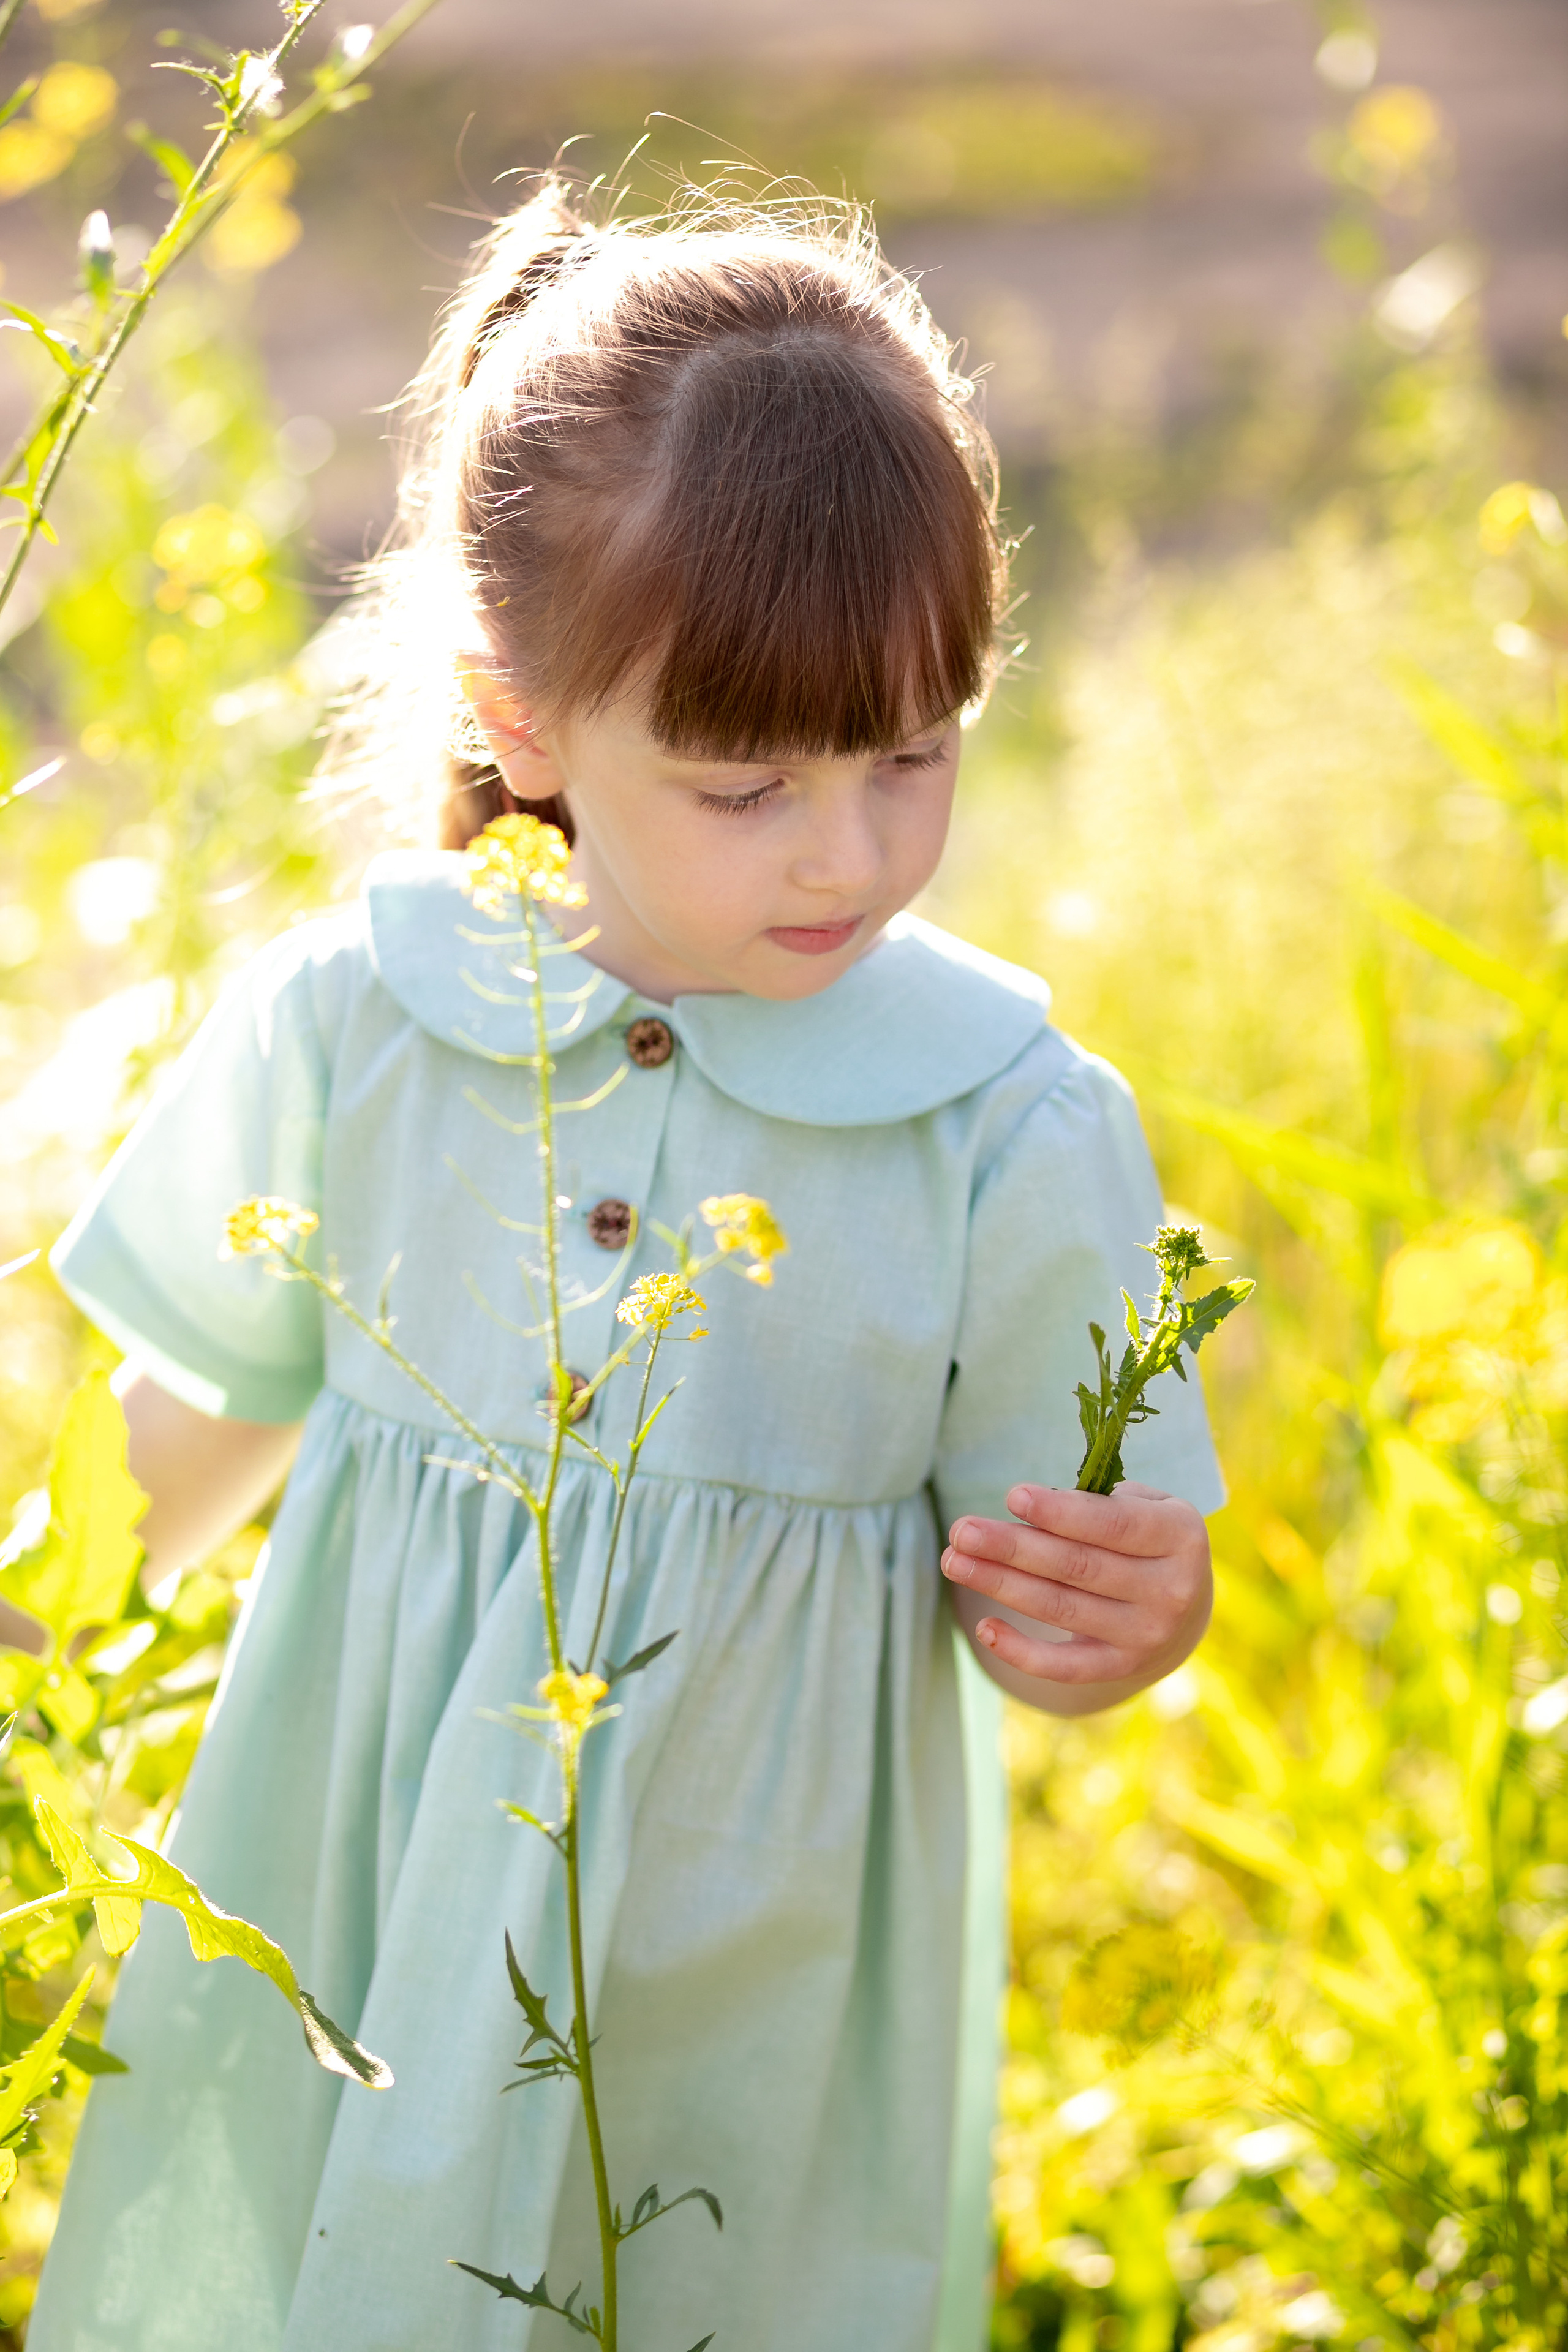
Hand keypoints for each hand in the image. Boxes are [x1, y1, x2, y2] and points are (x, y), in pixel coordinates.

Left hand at [942, 1481, 1211, 1693]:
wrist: (1183, 1608)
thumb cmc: (1146, 1539)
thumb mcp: (1143, 1506)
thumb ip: (1097, 1502)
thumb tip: (1035, 1504)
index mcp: (1182, 1537)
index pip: (1112, 1525)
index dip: (1060, 1512)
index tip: (1011, 1497)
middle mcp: (1171, 1591)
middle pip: (1076, 1566)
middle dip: (1012, 1547)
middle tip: (962, 1531)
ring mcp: (1146, 1635)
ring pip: (1060, 1607)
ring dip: (1000, 1584)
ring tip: (954, 1562)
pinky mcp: (1121, 1668)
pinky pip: (1064, 1666)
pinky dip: (1020, 1650)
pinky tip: (983, 1626)